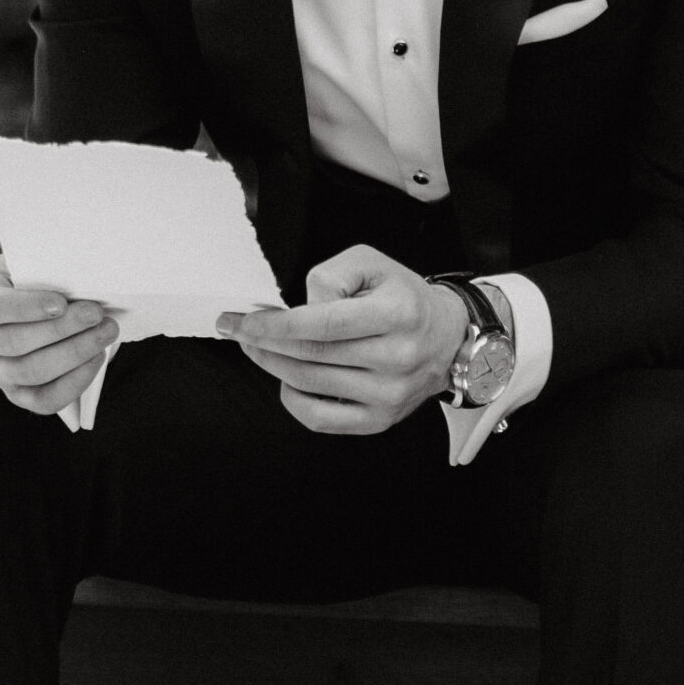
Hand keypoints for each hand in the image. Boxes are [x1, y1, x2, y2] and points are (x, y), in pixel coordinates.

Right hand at [0, 254, 118, 415]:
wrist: (40, 295)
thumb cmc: (38, 271)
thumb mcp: (32, 257)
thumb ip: (46, 266)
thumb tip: (84, 279)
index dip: (25, 308)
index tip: (61, 303)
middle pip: (10, 342)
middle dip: (60, 330)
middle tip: (97, 314)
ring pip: (27, 372)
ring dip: (73, 353)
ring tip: (104, 333)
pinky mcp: (14, 392)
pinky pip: (42, 400)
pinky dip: (73, 382)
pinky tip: (96, 359)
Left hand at [218, 245, 467, 434]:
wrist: (447, 338)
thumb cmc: (402, 297)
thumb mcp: (370, 264)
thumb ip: (330, 276)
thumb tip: (299, 309)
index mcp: (396, 314)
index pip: (324, 324)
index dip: (276, 325)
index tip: (244, 321)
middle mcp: (396, 358)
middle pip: (312, 355)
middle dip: (263, 342)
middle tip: (235, 330)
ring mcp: (388, 395)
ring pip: (310, 384)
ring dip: (271, 365)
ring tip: (256, 347)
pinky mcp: (380, 420)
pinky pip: (321, 419)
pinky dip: (292, 399)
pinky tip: (285, 378)